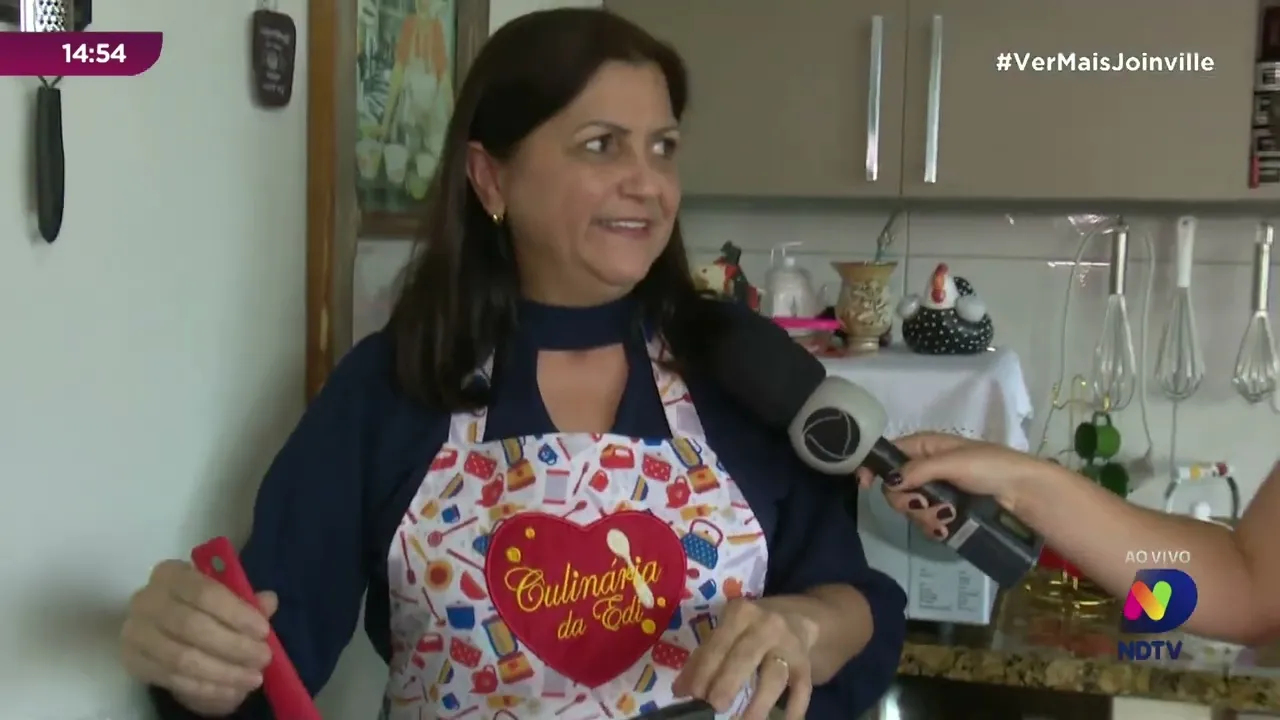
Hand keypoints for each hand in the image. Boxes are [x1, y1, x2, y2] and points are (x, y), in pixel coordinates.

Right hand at [119, 560, 276, 714]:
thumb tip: (269, 601)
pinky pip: (171, 679)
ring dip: (223, 671)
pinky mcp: (132, 661)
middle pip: (192, 626)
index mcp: (172, 574)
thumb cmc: (205, 609)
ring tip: (252, 678)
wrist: (169, 633)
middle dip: (234, 646)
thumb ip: (248, 601)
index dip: (236, 613)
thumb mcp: (227, 599)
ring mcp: (135, 631)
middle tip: (263, 658)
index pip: (204, 591)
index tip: (263, 631)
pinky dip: (205, 687)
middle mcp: (146, 599)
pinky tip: (230, 690)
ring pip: (181, 657)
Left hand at [672, 598, 816, 719]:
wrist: (799, 618)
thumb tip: (680, 690)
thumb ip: (705, 657)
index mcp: (740, 614)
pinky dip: (793, 710)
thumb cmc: (753, 628)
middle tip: (715, 707)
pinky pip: (802, 690)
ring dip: (759, 703)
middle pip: (745, 657)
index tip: (693, 695)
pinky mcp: (805, 665)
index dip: (704, 670)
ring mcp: (789, 645)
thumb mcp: (729, 631)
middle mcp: (766, 626)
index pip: (718, 644)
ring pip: (774, 675)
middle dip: (728, 682)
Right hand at [855, 432, 1039, 539]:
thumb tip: (890, 481)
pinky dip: (934, 527)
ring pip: (910, 509)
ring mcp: (935, 492)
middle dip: (906, 500)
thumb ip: (919, 470)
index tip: (864, 485)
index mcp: (924, 447)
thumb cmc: (990, 466)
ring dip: (924, 516)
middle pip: (895, 488)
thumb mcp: (953, 462)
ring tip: (948, 515)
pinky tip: (948, 526)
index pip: (887, 454)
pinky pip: (925, 523)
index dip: (873, 467)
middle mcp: (924, 468)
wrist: (1023, 491)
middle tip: (924, 504)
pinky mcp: (945, 512)